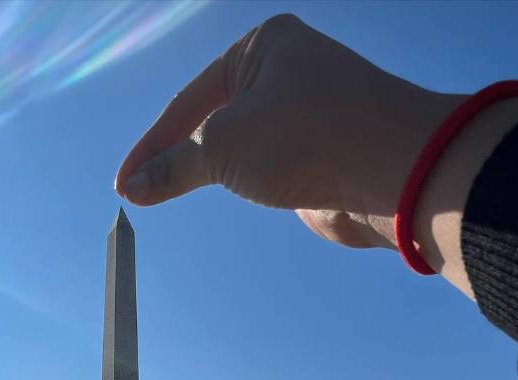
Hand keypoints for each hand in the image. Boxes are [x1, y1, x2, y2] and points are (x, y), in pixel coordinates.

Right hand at [116, 14, 517, 292]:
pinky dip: (246, 184)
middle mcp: (287, 73)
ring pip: (243, 145)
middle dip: (177, 154)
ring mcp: (308, 115)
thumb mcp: (222, 146)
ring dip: (211, 171)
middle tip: (139, 192)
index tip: (124, 184)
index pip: (189, 99)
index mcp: (263, 46)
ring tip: (174, 195)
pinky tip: (234, 196)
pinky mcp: (324, 155)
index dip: (152, 144)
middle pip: (213, 118)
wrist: (394, 171)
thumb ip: (174, 166)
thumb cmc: (306, 136)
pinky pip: (270, 168)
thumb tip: (134, 188)